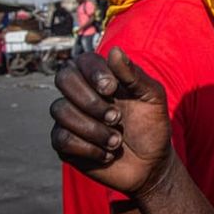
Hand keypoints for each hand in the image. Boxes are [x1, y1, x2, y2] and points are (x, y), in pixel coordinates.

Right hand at [50, 48, 172, 196]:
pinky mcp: (64, 143)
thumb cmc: (153, 125)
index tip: (113, 88)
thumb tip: (114, 51)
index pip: (82, 60)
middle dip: (90, 100)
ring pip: (61, 110)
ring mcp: (70, 118)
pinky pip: (61, 138)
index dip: (93, 72)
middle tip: (116, 117)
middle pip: (64, 79)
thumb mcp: (152, 97)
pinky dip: (88, 148)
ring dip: (93, 129)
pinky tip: (107, 153)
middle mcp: (82, 94)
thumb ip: (134, 75)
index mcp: (103, 78)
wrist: (151, 163)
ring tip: (117, 141)